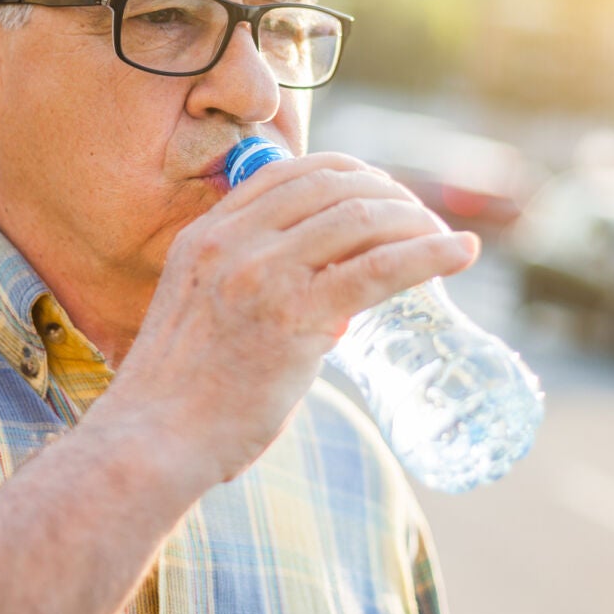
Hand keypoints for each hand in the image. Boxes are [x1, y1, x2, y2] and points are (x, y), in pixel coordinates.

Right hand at [99, 152, 479, 485]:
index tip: (380, 194)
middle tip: (421, 220)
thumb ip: (245, 287)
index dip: (348, 174)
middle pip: (333, 185)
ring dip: (416, 220)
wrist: (150, 441)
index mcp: (206, 235)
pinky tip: (462, 254)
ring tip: (445, 239)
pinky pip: (379, 269)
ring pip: (361, 219)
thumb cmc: (180, 395)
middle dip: (389, 194)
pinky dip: (429, 254)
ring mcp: (262, 275)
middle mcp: (233, 243)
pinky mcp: (295, 317)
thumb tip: (328, 300)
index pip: (290, 173)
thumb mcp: (198, 311)